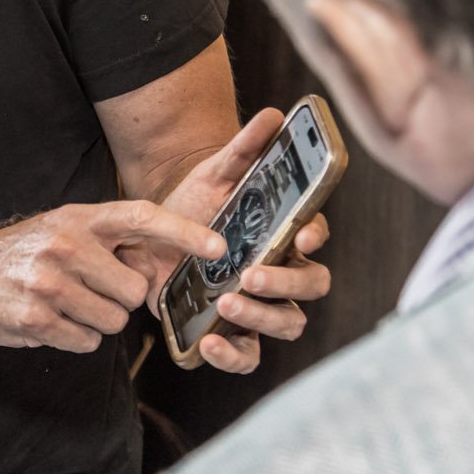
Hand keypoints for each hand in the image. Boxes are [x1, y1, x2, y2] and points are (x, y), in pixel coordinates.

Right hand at [0, 202, 223, 352]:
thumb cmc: (20, 252)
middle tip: (90, 290)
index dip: (185, 233)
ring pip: (112, 321)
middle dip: (119, 299)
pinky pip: (86, 342)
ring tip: (65, 303)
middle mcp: (66, 246)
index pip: (143, 217)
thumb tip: (158, 259)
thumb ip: (107, 238)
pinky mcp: (36, 319)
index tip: (219, 248)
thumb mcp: (61, 227)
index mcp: (78, 218)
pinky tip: (50, 320)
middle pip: (133, 291)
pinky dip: (74, 337)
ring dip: (96, 321)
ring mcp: (50, 283)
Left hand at [128, 109, 332, 373]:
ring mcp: (262, 305)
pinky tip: (210, 345)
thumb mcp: (214, 174)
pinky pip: (249, 355)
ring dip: (263, 317)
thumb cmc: (198, 203)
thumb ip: (243, 148)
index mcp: (286, 232)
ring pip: (289, 323)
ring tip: (227, 303)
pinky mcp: (234, 333)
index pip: (316, 236)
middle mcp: (282, 272)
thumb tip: (272, 116)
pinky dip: (234, 357)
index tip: (301, 237)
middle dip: (287, 284)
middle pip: (312, 285)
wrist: (157, 234)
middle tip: (252, 275)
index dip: (314, 238)